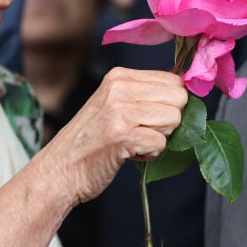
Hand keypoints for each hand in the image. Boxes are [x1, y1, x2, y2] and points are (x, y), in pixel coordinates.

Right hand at [40, 67, 186, 205]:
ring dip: (158, 138)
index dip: (171, 103)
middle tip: (141, 132)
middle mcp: (120, 88)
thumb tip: (186, 94)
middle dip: (168, 121)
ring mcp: (121, 111)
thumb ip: (144, 95)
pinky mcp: (123, 136)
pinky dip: (149, 154)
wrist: (59, 170)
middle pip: (179, 98)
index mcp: (119, 76)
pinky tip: (128, 154)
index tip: (150, 117)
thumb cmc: (90, 141)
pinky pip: (161, 143)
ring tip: (132, 142)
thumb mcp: (113, 104)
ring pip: (174, 120)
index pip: (173, 80)